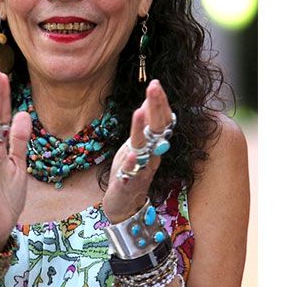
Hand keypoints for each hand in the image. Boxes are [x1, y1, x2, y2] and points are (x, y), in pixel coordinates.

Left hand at [103, 79, 173, 222]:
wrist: (124, 204)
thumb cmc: (132, 169)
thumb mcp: (137, 144)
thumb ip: (145, 124)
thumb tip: (148, 100)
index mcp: (153, 144)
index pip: (161, 119)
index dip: (160, 102)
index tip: (156, 82)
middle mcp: (152, 155)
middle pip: (157, 129)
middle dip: (156, 107)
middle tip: (154, 86)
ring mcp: (142, 169)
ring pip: (145, 148)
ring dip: (142, 130)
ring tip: (140, 112)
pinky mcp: (129, 183)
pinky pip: (132, 173)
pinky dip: (131, 163)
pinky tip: (129, 154)